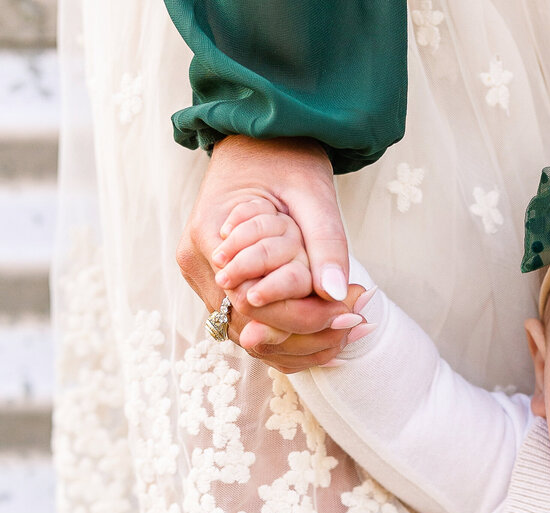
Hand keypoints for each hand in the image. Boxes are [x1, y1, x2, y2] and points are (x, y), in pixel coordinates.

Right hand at [176, 136, 359, 369]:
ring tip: (344, 324)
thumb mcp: (313, 194)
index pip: (255, 304)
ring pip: (247, 331)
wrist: (255, 139)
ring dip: (295, 336)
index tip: (350, 315)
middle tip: (354, 322)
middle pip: (249, 325)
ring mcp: (198, 274)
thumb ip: (325, 243)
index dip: (304, 318)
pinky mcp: (210, 281)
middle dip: (304, 332)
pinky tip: (321, 324)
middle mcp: (195, 263)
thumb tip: (336, 294)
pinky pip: (245, 321)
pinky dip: (282, 329)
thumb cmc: (283, 157)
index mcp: (208, 237)